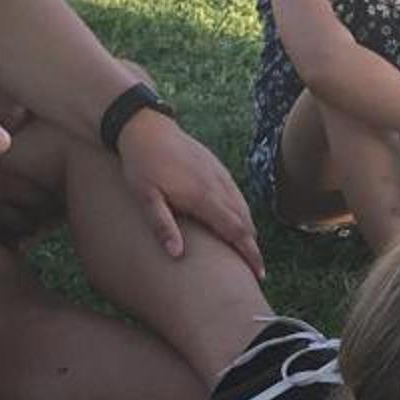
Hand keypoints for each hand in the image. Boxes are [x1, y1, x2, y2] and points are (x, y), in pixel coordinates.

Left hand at [113, 104, 266, 280]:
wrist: (146, 126)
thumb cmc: (141, 165)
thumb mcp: (145, 197)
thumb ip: (162, 225)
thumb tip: (177, 254)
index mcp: (202, 197)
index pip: (234, 230)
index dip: (248, 253)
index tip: (258, 273)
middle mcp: (217, 185)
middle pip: (244, 221)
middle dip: (252, 246)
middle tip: (255, 270)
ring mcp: (218, 174)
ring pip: (242, 206)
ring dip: (248, 229)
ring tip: (248, 249)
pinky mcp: (215, 166)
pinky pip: (235, 193)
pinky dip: (242, 211)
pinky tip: (237, 219)